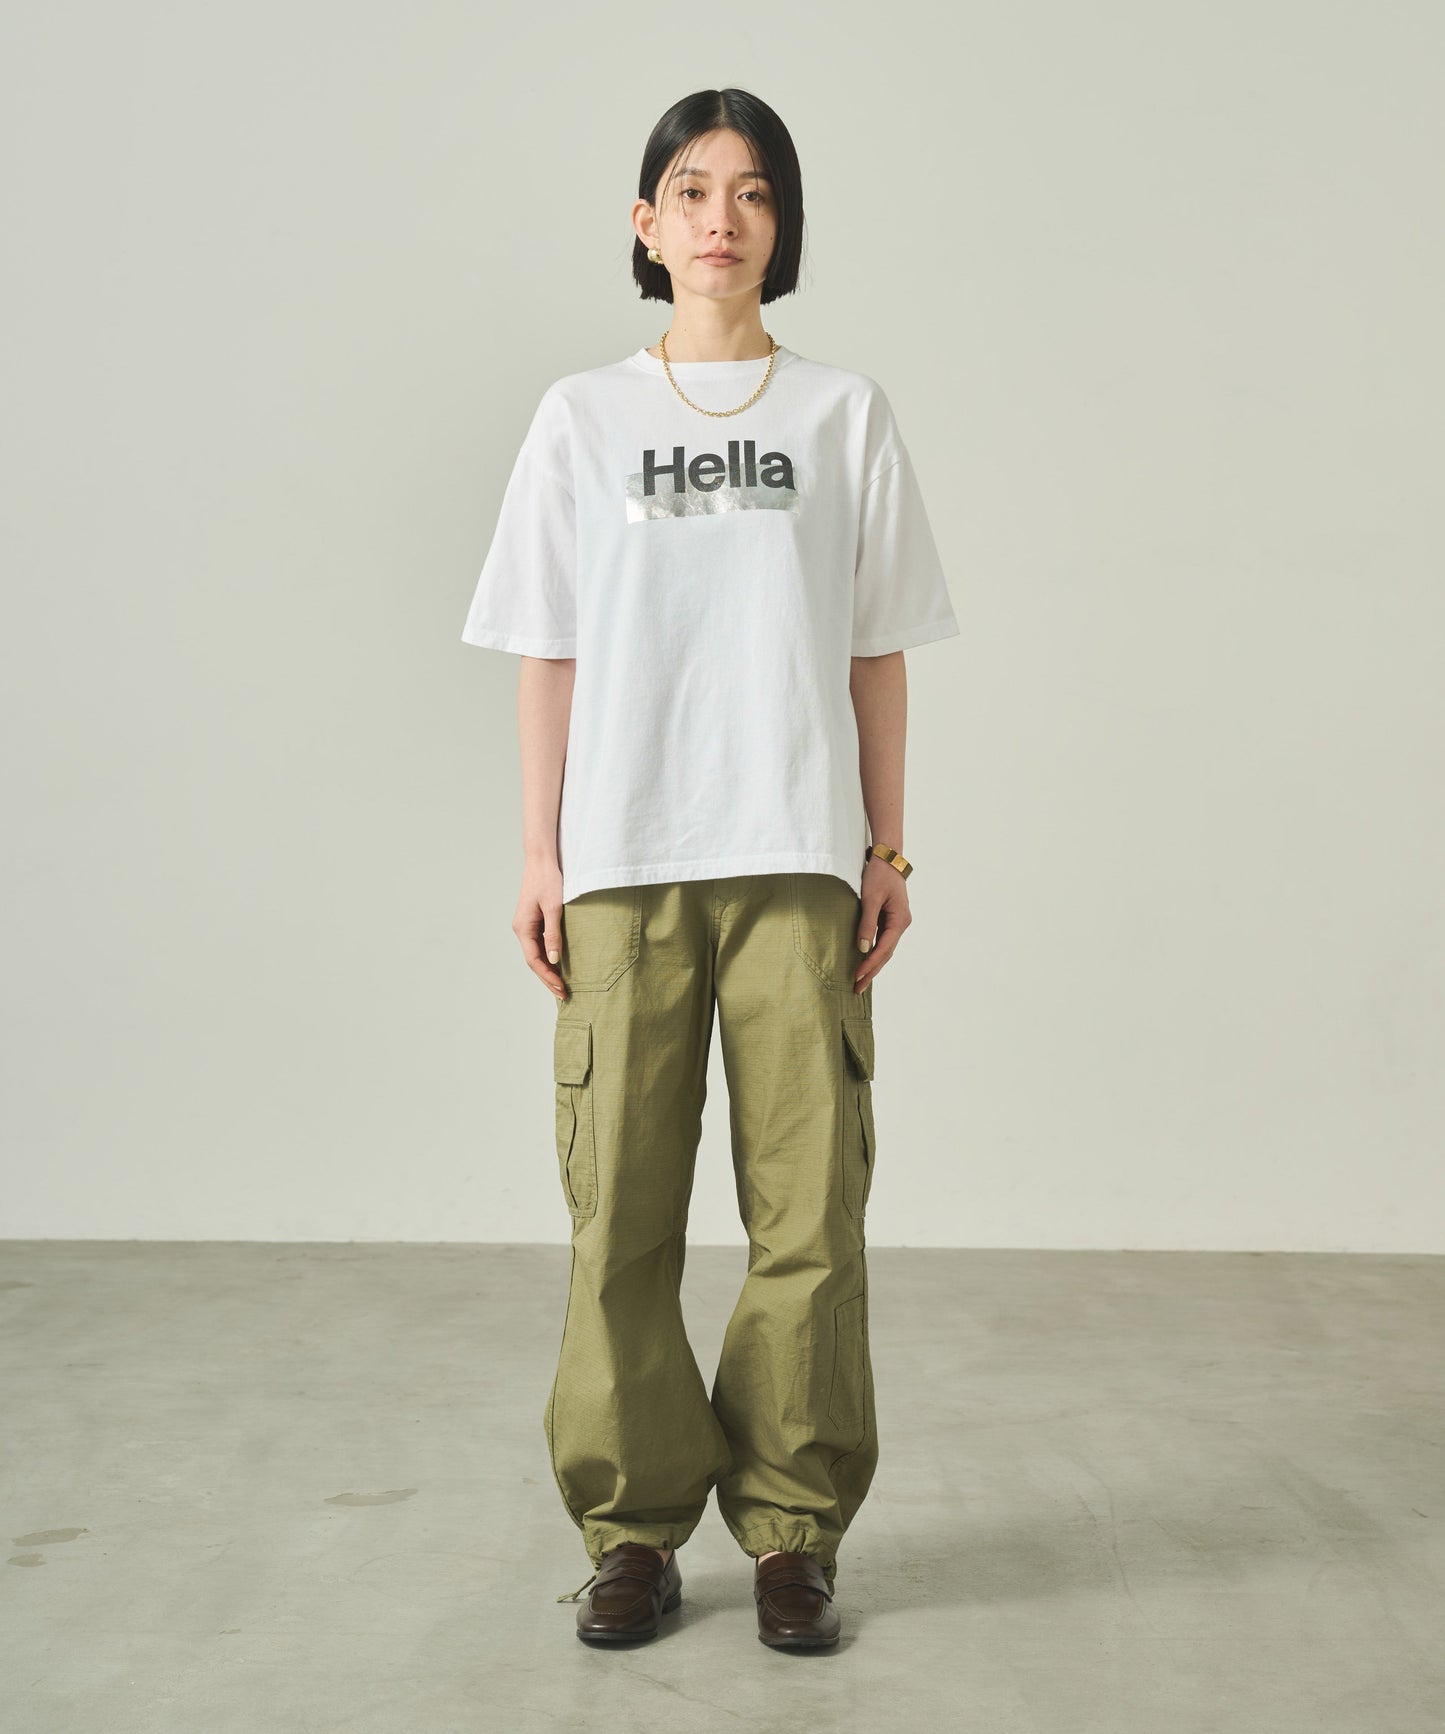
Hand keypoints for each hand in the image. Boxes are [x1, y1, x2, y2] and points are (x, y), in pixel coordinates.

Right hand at [514, 866, 567, 999]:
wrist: (542, 859)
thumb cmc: (548, 880)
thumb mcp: (554, 908)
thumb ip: (553, 934)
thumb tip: (553, 960)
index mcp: (522, 928)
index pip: (534, 961)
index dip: (548, 977)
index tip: (562, 989)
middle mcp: (521, 928)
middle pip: (534, 960)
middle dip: (548, 978)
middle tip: (564, 994)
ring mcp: (527, 925)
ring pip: (536, 953)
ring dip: (548, 969)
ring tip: (563, 985)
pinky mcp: (534, 920)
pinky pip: (540, 943)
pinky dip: (549, 956)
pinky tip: (560, 964)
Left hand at [854, 856, 910, 991]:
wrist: (887, 858)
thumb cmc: (879, 875)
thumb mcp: (870, 898)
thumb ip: (867, 923)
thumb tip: (862, 948)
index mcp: (900, 920)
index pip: (884, 949)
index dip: (870, 964)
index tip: (857, 976)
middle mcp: (901, 924)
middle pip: (886, 954)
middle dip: (871, 971)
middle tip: (857, 989)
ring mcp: (897, 922)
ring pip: (885, 949)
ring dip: (873, 965)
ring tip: (860, 981)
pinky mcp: (890, 919)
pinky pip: (882, 941)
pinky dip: (874, 953)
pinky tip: (864, 962)